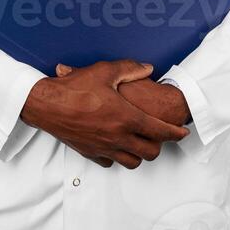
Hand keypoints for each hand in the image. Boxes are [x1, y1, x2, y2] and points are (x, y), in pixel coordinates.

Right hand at [20, 59, 189, 169]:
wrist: (47, 105)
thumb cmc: (75, 88)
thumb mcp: (106, 71)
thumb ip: (130, 68)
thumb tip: (147, 68)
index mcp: (126, 117)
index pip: (160, 131)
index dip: (175, 133)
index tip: (183, 132)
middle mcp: (118, 137)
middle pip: (150, 152)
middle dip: (159, 144)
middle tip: (159, 133)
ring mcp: (104, 148)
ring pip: (132, 162)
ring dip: (140, 153)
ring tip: (140, 140)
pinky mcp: (90, 153)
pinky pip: (111, 162)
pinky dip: (118, 156)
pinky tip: (116, 144)